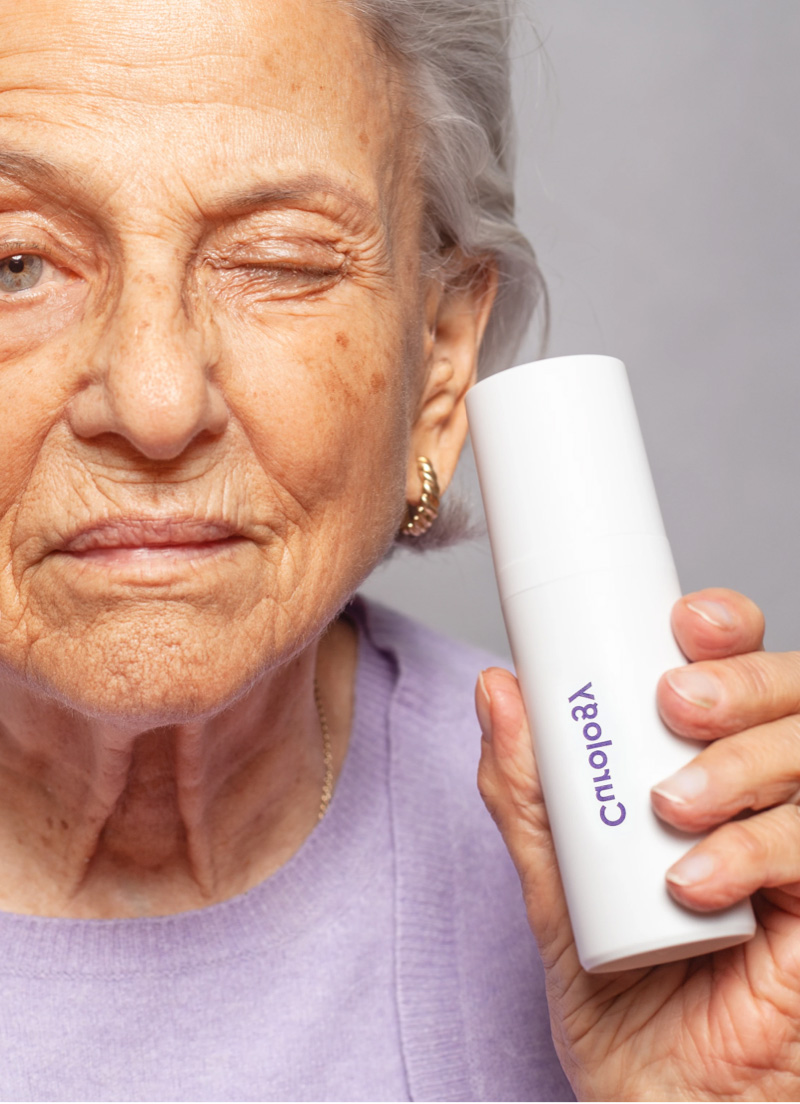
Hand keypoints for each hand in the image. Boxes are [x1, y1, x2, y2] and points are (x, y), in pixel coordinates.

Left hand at [477, 587, 799, 1101]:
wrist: (655, 1096)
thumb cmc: (616, 988)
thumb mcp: (555, 879)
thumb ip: (527, 791)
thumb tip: (497, 691)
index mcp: (708, 767)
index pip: (740, 669)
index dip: (727, 629)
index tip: (683, 623)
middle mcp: (767, 795)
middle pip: (794, 694)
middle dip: (744, 681)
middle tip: (675, 704)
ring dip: (746, 764)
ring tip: (673, 805)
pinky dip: (761, 850)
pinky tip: (698, 880)